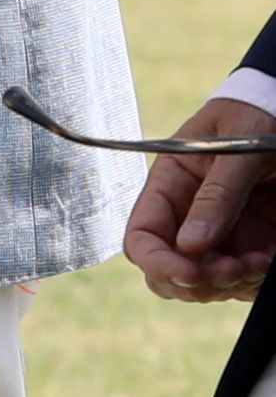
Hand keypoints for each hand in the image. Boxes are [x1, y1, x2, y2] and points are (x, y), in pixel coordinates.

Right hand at [124, 98, 275, 302]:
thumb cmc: (257, 120)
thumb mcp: (239, 150)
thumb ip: (217, 193)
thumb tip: (189, 246)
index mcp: (171, 183)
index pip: (141, 235)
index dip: (156, 261)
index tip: (190, 273)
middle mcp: (188, 216)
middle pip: (167, 272)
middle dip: (197, 282)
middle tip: (233, 270)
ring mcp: (218, 236)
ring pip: (205, 286)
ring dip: (231, 284)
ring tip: (261, 260)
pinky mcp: (247, 249)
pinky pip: (240, 285)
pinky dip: (253, 282)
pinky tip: (269, 259)